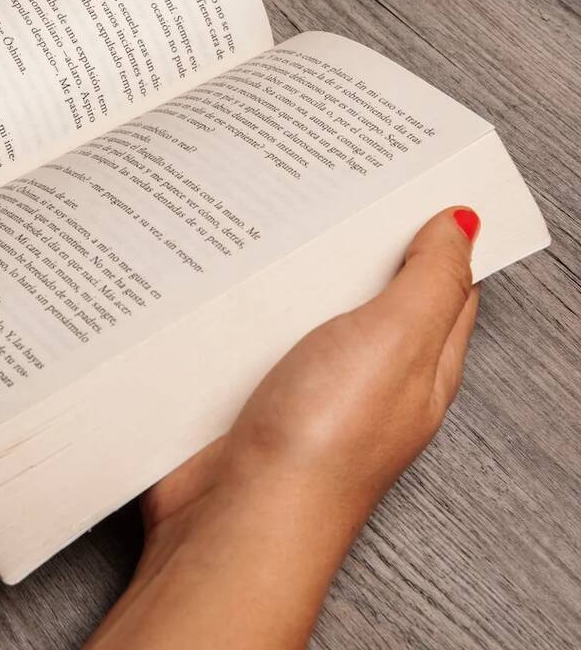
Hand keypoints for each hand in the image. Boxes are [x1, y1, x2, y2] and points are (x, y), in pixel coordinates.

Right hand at [88, 206, 480, 649]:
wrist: (240, 514)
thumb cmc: (325, 441)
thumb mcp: (395, 342)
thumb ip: (429, 281)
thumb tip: (462, 223)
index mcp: (418, 364)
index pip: (442, 285)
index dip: (434, 232)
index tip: (409, 179)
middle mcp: (365, 374)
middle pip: (369, 290)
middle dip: (355, 238)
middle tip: (333, 178)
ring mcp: (306, 383)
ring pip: (306, 306)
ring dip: (294, 268)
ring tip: (275, 209)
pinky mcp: (252, 389)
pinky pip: (254, 329)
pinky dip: (247, 299)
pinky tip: (229, 270)